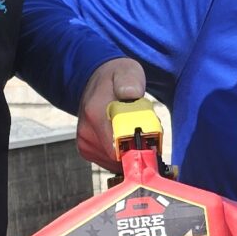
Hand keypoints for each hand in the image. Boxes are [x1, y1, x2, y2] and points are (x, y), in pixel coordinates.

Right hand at [76, 57, 148, 172]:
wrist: (95, 81)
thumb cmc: (116, 78)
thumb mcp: (126, 72)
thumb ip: (129, 82)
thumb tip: (131, 92)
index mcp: (95, 113)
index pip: (118, 147)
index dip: (139, 147)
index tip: (150, 137)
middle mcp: (87, 132)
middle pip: (119, 158)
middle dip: (137, 150)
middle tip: (146, 132)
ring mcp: (85, 143)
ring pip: (116, 163)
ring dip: (130, 153)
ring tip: (133, 132)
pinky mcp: (87, 150)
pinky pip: (111, 162)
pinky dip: (122, 155)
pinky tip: (124, 139)